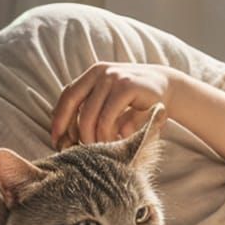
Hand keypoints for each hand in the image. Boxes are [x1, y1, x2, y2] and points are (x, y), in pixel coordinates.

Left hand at [50, 62, 173, 148]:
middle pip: (76, 108)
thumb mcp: (110, 104)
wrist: (167, 86)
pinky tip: (113, 142)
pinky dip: (106, 134)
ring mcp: (113, 78)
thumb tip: (64, 140)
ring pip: (90, 115)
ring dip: (92, 138)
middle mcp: (100, 73)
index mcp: (91, 75)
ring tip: (100, 149)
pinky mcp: (127, 87)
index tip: (57, 141)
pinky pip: (107, 117)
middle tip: (82, 151)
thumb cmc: (134, 101)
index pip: (67, 97)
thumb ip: (91, 114)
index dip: (59, 120)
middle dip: (76, 134)